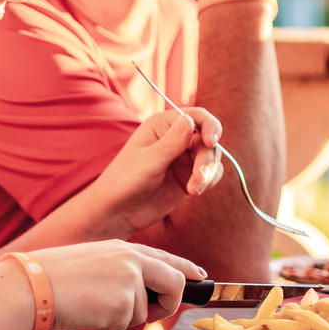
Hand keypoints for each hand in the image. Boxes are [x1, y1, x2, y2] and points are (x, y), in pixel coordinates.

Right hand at [32, 241, 203, 329]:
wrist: (30, 287)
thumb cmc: (54, 278)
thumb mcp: (95, 263)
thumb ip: (124, 272)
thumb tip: (147, 295)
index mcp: (125, 249)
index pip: (166, 258)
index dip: (186, 269)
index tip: (201, 277)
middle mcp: (132, 261)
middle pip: (173, 283)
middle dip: (169, 304)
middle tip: (155, 312)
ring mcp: (129, 281)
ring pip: (143, 312)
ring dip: (121, 318)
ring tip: (91, 307)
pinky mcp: (122, 304)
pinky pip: (124, 325)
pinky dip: (107, 327)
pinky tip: (87, 314)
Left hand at [87, 108, 223, 237]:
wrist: (117, 213)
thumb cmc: (124, 182)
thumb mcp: (149, 161)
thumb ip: (172, 142)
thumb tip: (190, 119)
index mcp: (163, 126)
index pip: (197, 117)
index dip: (210, 126)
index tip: (211, 142)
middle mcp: (176, 139)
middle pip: (207, 140)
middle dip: (207, 159)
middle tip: (200, 178)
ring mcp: (183, 158)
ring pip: (211, 157)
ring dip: (208, 172)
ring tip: (195, 190)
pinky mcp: (189, 177)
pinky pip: (210, 173)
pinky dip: (209, 180)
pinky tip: (195, 191)